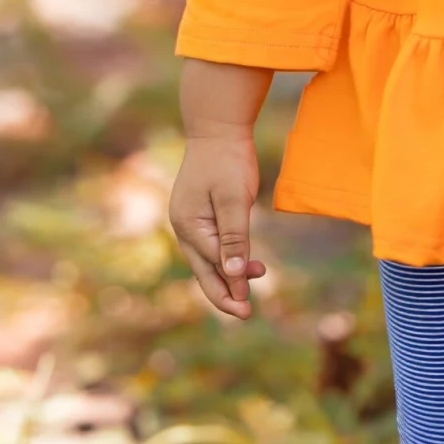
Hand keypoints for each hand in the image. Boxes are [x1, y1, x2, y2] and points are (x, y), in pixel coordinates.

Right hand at [169, 133, 266, 318]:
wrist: (218, 129)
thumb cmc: (227, 161)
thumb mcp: (233, 199)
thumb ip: (234, 238)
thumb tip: (233, 275)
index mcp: (187, 225)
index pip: (211, 265)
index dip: (230, 286)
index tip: (248, 305)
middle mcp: (184, 228)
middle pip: (203, 270)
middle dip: (224, 293)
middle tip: (245, 314)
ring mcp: (191, 222)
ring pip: (209, 260)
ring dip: (230, 275)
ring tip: (259, 278)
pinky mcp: (202, 215)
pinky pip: (214, 245)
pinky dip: (230, 258)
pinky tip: (249, 264)